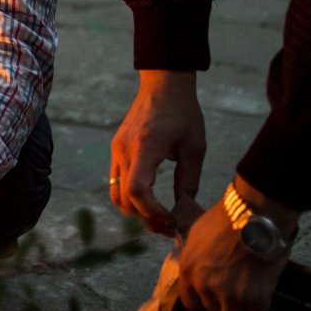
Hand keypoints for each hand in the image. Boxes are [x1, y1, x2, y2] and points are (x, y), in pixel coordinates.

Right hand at [110, 70, 205, 235]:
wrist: (163, 83)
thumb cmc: (183, 112)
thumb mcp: (194, 147)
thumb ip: (188, 180)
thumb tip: (185, 209)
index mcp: (145, 147)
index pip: (137, 190)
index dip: (151, 211)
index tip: (171, 219)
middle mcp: (125, 150)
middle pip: (123, 198)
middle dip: (144, 217)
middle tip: (168, 226)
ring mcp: (117, 149)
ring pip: (115, 192)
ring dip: (134, 209)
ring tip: (158, 216)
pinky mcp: (117, 148)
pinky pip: (116, 179)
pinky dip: (130, 195)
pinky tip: (150, 198)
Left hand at [175, 178, 297, 310]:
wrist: (254, 216)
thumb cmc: (224, 218)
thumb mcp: (197, 234)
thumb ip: (195, 257)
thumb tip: (197, 267)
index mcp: (188, 271)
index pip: (190, 302)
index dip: (201, 299)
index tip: (211, 294)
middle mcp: (206, 286)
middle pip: (213, 309)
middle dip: (222, 301)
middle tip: (234, 287)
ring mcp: (230, 294)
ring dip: (241, 304)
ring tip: (249, 287)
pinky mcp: (254, 297)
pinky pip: (256, 309)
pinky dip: (260, 300)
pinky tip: (262, 284)